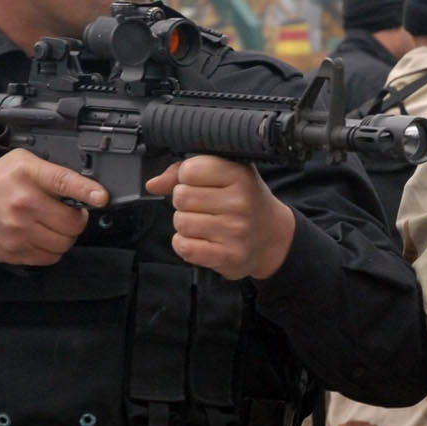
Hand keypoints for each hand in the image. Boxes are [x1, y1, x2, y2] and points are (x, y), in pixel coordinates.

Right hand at [0, 148, 106, 265]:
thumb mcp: (18, 164)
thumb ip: (50, 171)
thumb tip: (84, 187)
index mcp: (26, 174)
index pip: (63, 181)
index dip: (87, 190)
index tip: (101, 197)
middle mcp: (23, 202)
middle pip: (72, 222)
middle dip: (77, 220)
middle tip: (69, 215)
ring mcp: (19, 229)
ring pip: (65, 243)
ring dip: (65, 237)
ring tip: (51, 227)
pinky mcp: (15, 250)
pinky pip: (50, 257)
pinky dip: (51, 251)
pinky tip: (40, 238)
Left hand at [144, 156, 298, 280]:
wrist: (273, 236)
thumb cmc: (245, 202)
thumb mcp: (226, 175)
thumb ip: (185, 172)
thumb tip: (152, 184)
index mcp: (240, 175)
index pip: (190, 169)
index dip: (187, 177)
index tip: (200, 184)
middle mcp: (240, 202)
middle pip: (181, 197)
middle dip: (186, 202)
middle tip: (205, 207)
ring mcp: (235, 231)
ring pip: (180, 223)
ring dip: (186, 225)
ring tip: (206, 224)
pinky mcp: (228, 256)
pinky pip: (184, 247)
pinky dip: (185, 245)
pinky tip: (201, 240)